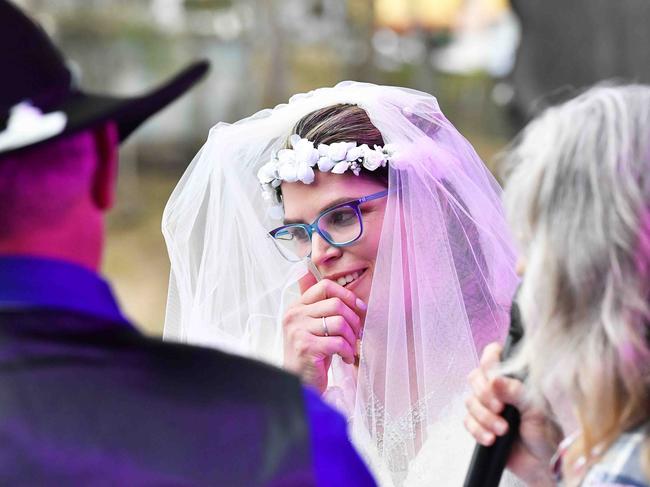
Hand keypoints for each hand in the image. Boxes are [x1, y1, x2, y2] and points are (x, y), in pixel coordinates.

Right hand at [283, 278, 366, 393]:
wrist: (299, 384)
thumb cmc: (312, 356)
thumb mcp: (315, 327)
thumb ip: (326, 310)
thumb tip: (353, 297)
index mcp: (296, 307)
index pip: (325, 286)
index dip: (347, 295)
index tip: (359, 308)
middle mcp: (294, 315)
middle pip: (336, 304)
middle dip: (353, 320)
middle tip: (355, 334)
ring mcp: (298, 331)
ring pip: (340, 322)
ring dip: (351, 338)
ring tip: (349, 348)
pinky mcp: (306, 347)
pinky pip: (338, 342)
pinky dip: (348, 351)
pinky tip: (345, 358)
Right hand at [464, 343, 561, 485]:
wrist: (543, 465)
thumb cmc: (546, 434)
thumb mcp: (536, 410)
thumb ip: (516, 392)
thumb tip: (495, 379)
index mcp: (514, 379)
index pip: (493, 355)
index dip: (488, 361)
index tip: (493, 378)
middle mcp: (499, 390)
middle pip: (475, 378)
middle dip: (485, 395)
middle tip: (500, 408)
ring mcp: (488, 407)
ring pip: (470, 401)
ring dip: (484, 417)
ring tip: (502, 430)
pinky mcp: (481, 425)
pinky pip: (468, 422)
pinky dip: (478, 430)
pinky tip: (491, 439)